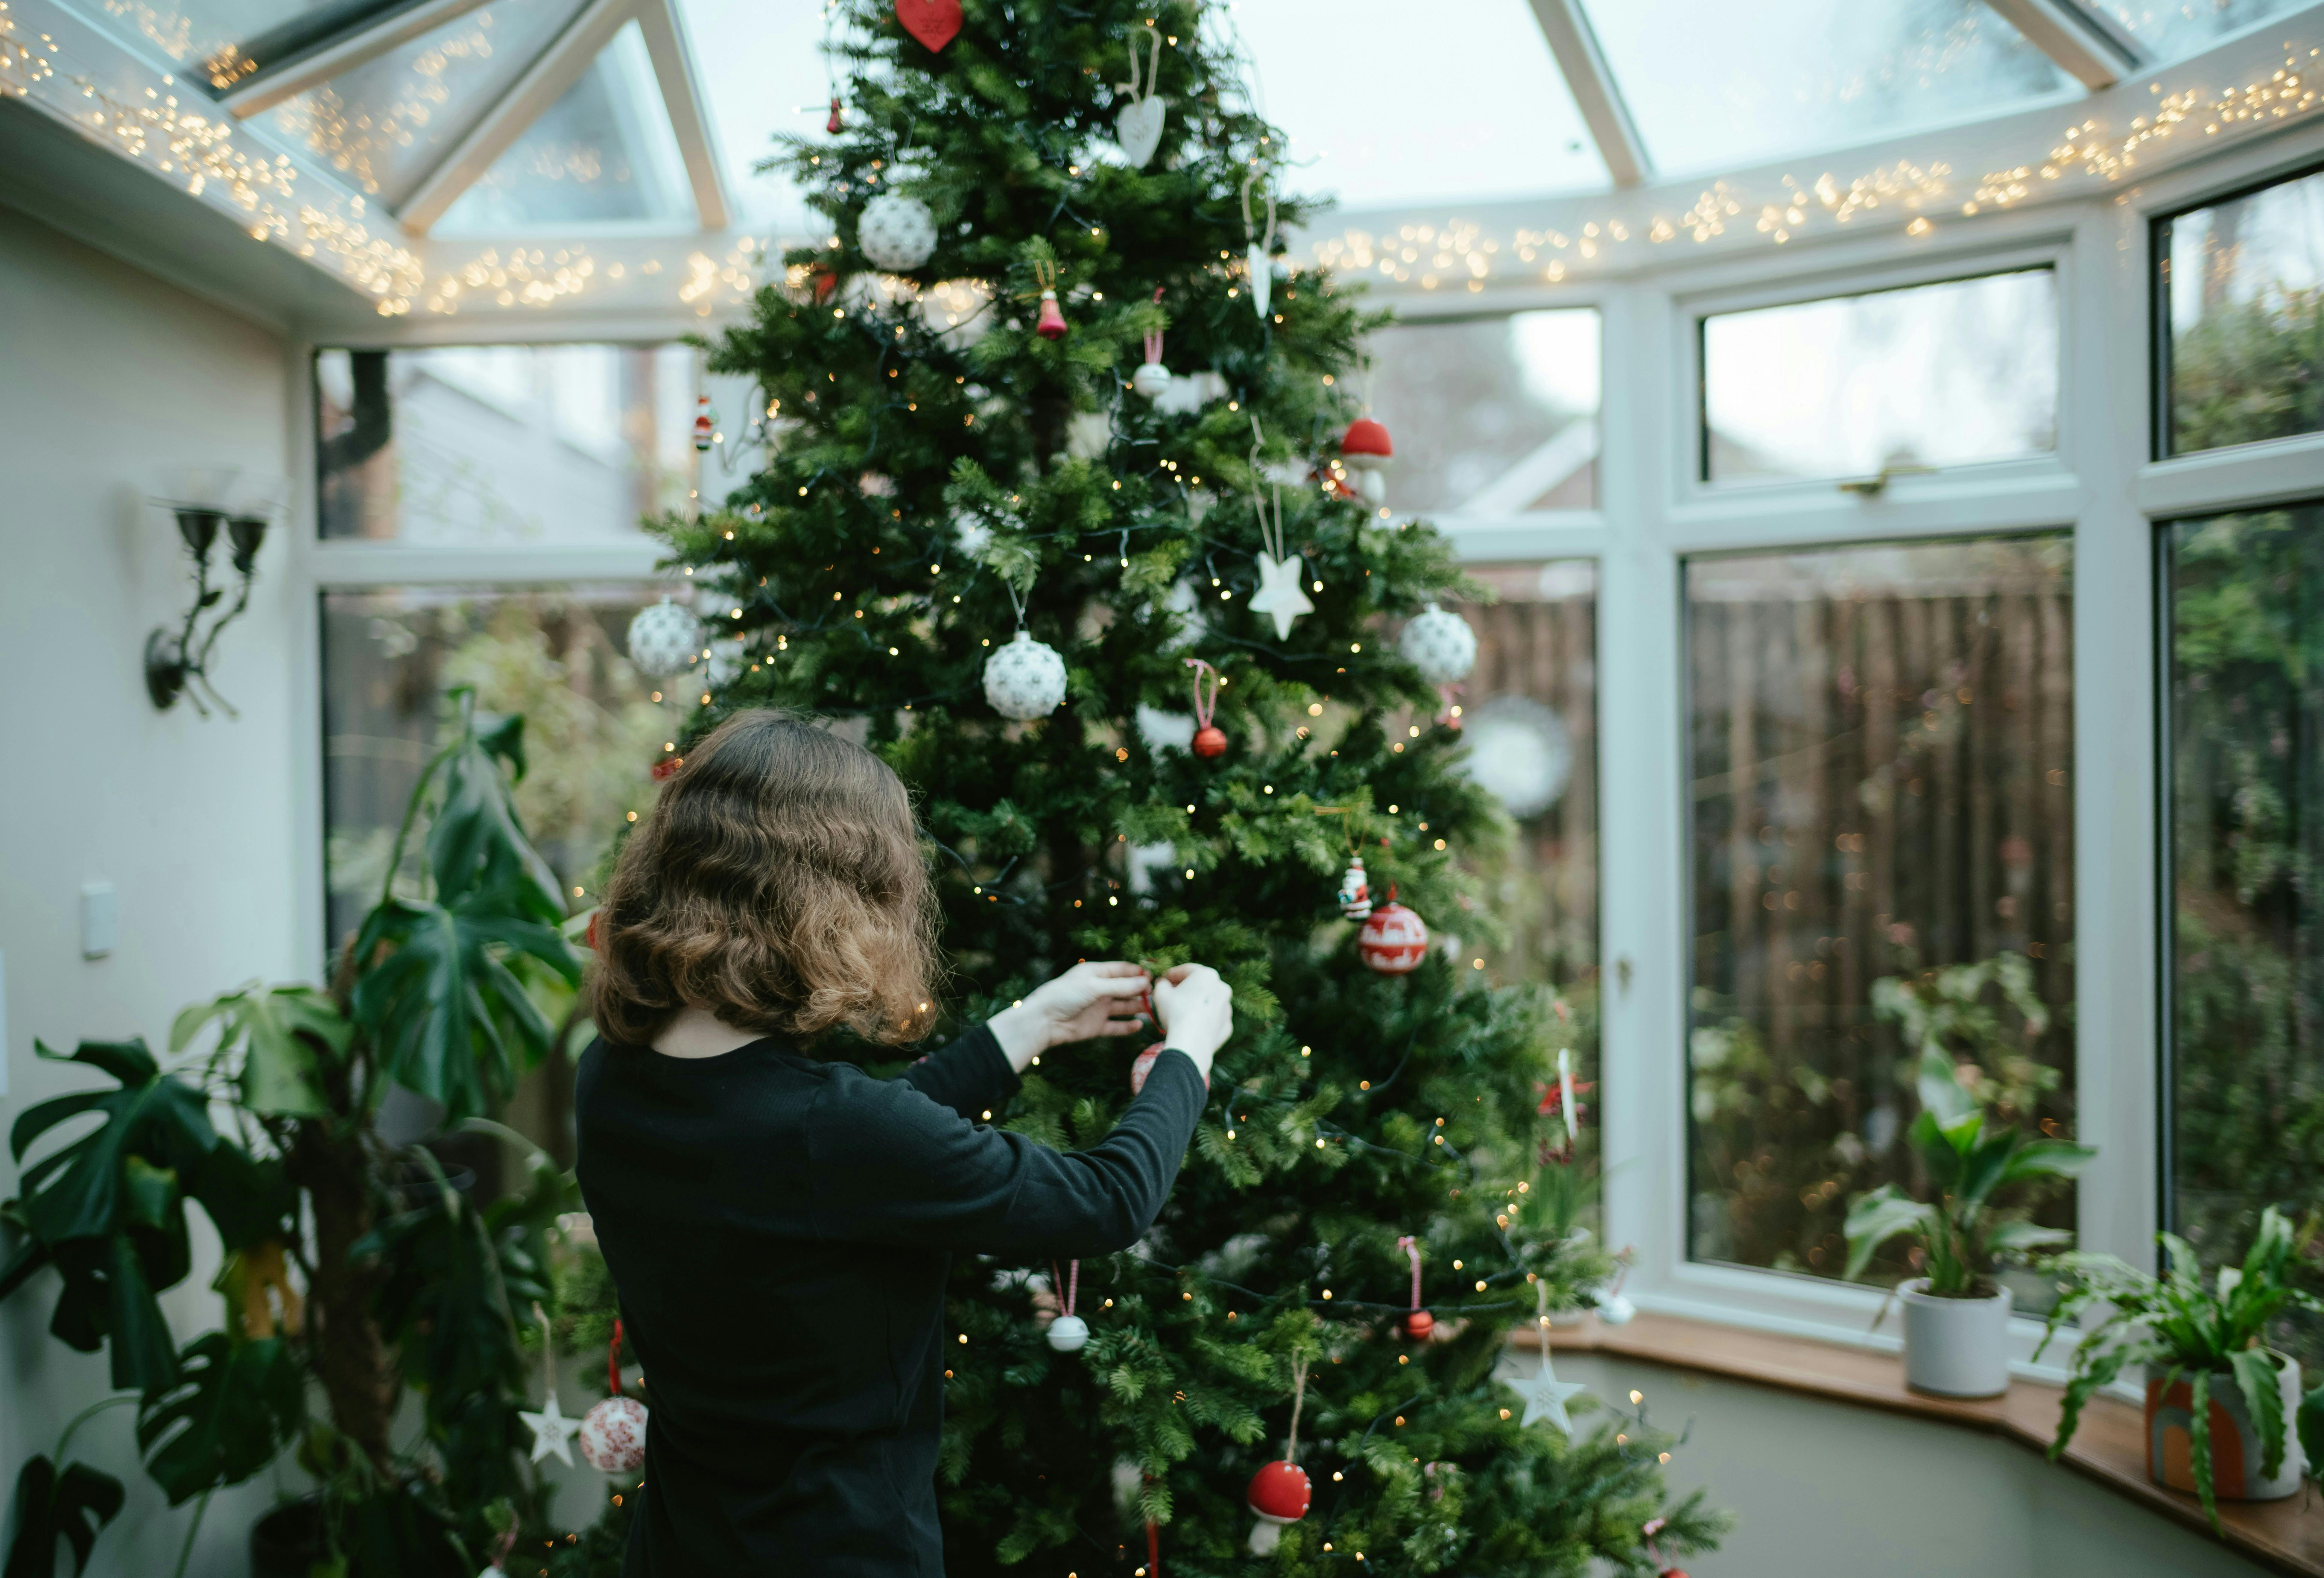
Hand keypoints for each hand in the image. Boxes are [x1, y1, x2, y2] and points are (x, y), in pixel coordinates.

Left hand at [987, 961, 1152, 1071]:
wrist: (1044, 1021)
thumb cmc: (1065, 995)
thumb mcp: (1094, 986)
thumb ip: (1121, 986)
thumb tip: (1146, 981)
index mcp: (1096, 973)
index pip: (1122, 969)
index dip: (1138, 972)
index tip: (1155, 976)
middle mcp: (1099, 989)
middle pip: (1125, 988)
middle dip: (1141, 990)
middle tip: (1157, 994)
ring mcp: (1098, 1008)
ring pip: (1123, 1006)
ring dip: (1137, 1007)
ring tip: (1153, 1009)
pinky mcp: (1096, 1026)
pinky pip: (1116, 1026)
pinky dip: (1127, 1026)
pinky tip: (1140, 1025)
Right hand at [1152, 963, 1231, 1079]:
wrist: (1190, 1044)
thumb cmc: (1175, 1013)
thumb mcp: (1161, 993)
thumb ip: (1161, 983)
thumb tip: (1163, 983)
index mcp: (1208, 975)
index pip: (1187, 970)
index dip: (1172, 974)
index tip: (1163, 979)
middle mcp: (1222, 989)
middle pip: (1200, 985)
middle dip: (1185, 988)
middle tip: (1171, 994)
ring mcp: (1227, 1009)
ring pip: (1208, 1003)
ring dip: (1196, 1004)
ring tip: (1180, 1012)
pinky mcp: (1227, 1026)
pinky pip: (1212, 1020)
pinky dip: (1203, 1021)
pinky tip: (1191, 1026)